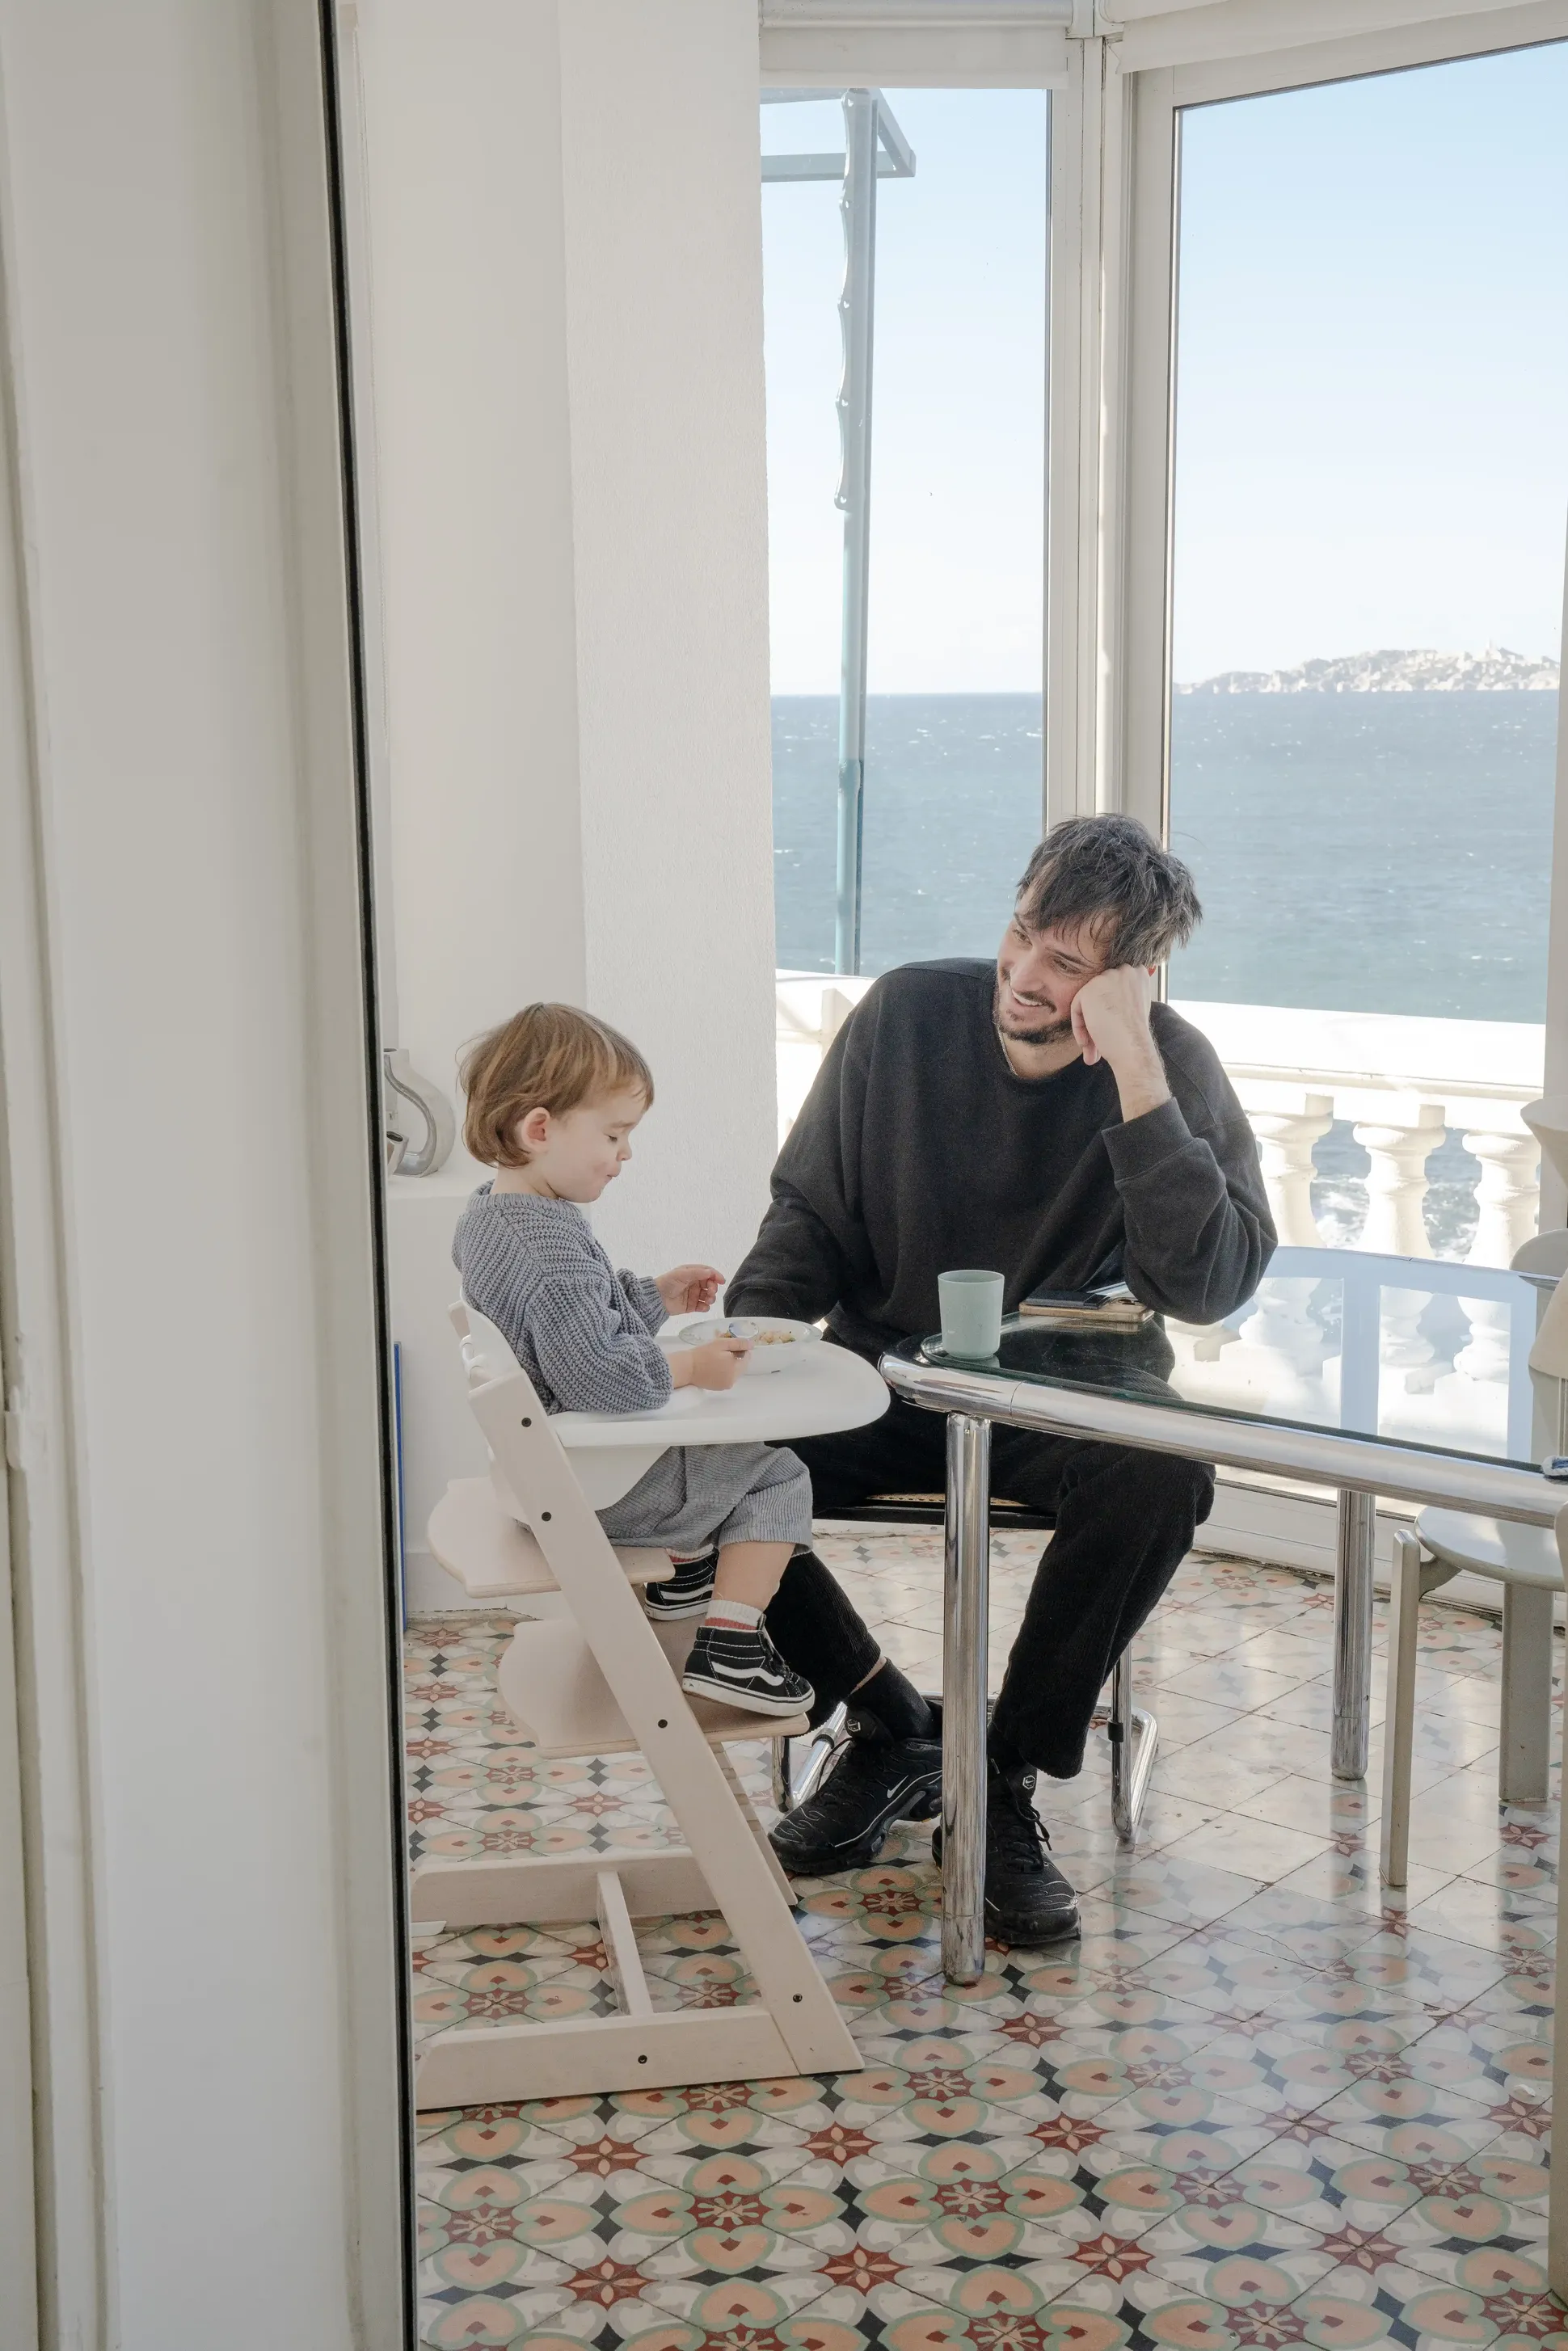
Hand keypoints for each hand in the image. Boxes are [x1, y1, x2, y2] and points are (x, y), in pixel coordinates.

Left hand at [657, 1263, 723, 1313]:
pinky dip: (705, 1307)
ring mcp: (693, 1295)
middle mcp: (694, 1283)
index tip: (722, 1281)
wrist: (657, 1299)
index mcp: (691, 1273)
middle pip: (710, 1284)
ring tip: (708, 1300)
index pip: (708, 1272)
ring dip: (711, 1298)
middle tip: (711, 1292)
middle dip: (713, 1288)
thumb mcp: (682, 1274)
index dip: (716, 1276)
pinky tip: (703, 1307)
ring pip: (708, 1296)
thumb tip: (711, 1272)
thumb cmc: (668, 1283)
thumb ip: (697, 1272)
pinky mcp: (691, 1306)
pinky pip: (702, 1306)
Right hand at [685, 1335, 749, 1389]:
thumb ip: (738, 1343)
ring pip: (734, 1371)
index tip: (728, 1345)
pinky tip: (714, 1366)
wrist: (687, 1368)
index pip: (747, 1357)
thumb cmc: (703, 1354)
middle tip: (721, 1350)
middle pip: (741, 1365)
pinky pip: (727, 1377)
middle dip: (735, 1356)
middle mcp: (734, 1379)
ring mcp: (726, 1385)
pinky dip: (724, 1371)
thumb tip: (752, 1344)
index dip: (740, 1349)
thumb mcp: (721, 1344)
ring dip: (730, 1364)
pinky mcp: (719, 1388)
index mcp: (736, 1368)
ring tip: (717, 1357)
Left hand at [1071, 966, 1170, 1120]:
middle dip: (1098, 1019)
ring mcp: (1108, 977)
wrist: (1133, 1047)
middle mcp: (1125, 970)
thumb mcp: (1135, 1006)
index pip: (1114, 988)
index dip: (1110, 1010)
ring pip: (1088, 1001)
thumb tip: (1103, 1001)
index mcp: (1138, 973)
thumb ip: (1121, 996)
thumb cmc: (1136, 1035)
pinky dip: (1079, 1027)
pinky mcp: (1090, 989)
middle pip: (1101, 994)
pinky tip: (1087, 1043)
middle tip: (1098, 1044)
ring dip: (1088, 1026)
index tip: (1110, 1029)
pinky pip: (1077, 1007)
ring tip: (1092, 1049)